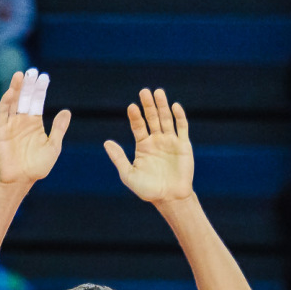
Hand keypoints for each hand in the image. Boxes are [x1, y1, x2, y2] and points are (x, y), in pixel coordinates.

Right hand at [0, 69, 69, 186]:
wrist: (20, 180)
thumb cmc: (37, 166)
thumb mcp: (53, 146)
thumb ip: (58, 129)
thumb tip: (66, 111)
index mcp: (34, 123)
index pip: (37, 101)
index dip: (40, 89)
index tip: (44, 77)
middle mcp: (21, 120)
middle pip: (25, 98)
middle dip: (28, 85)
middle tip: (32, 71)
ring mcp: (10, 124)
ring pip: (13, 102)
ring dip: (16, 88)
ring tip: (20, 75)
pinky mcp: (0, 130)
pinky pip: (2, 113)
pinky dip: (6, 102)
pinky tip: (11, 92)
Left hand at [104, 87, 194, 204]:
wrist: (170, 198)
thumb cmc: (148, 189)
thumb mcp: (128, 174)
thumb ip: (118, 158)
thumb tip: (106, 142)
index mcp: (143, 146)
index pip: (138, 126)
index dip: (135, 116)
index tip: (131, 106)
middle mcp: (156, 140)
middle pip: (152, 118)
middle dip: (148, 105)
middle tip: (144, 91)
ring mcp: (170, 141)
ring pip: (166, 119)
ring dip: (162, 106)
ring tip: (158, 92)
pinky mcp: (183, 145)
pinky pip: (181, 128)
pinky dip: (179, 116)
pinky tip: (174, 106)